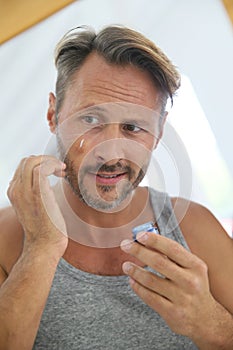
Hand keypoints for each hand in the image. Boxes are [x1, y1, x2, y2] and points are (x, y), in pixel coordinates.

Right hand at [7, 155, 67, 255]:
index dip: (39, 164)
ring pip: (32, 161)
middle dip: (45, 159)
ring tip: (61, 170)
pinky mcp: (38, 193)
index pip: (23, 167)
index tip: (54, 171)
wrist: (44, 245)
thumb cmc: (44, 229)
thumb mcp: (35, 207)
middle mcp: (16, 190)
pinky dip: (53, 165)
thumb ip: (35, 194)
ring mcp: (25, 191)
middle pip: (26, 161)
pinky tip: (62, 173)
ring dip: (50, 161)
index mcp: (15, 192)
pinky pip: (42, 168)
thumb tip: (46, 183)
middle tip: (59, 169)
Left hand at [120, 232, 222, 346]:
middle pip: (158, 262)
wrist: (205, 319)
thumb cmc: (193, 286)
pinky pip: (149, 297)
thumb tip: (147, 240)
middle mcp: (190, 281)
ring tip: (126, 265)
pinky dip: (138, 287)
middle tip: (125, 245)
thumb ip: (172, 255)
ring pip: (151, 280)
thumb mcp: (190, 268)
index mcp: (196, 266)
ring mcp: (182, 298)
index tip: (139, 235)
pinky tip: (132, 281)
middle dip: (139, 251)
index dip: (154, 240)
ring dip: (135, 270)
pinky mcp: (172, 313)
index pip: (172, 248)